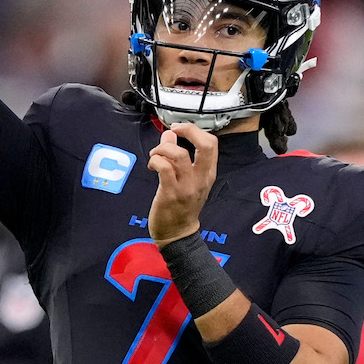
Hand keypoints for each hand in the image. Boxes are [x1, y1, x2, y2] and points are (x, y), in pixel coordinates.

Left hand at [147, 123, 216, 245]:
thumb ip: (178, 156)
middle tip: (173, 131)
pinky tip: (152, 165)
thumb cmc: (182, 207)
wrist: (178, 235)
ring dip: (163, 148)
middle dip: (188, 130)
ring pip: (180, 154)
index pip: (211, 144)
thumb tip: (169, 134)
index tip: (180, 128)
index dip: (195, 130)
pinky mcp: (171, 194)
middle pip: (205, 145)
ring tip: (156, 154)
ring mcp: (187, 187)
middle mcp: (201, 179)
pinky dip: (155, 161)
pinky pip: (164, 168)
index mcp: (207, 174)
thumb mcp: (187, 180)